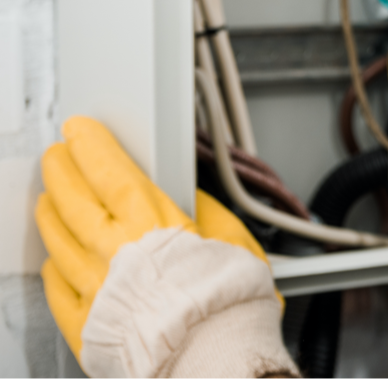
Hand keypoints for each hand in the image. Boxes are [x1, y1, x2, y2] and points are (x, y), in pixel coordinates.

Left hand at [36, 117, 292, 376]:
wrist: (214, 361)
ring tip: (49, 199)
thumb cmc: (229, 307)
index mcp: (155, 226)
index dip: (92, 148)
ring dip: (51, 212)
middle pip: (75, 201)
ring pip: (58, 239)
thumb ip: (211, 215)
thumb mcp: (237, 244)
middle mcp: (117, 252)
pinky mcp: (85, 324)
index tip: (80, 132)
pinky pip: (58, 287)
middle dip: (62, 171)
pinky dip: (54, 266)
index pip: (112, 173)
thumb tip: (195, 198)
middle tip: (57, 156)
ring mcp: (95, 288)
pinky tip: (55, 258)